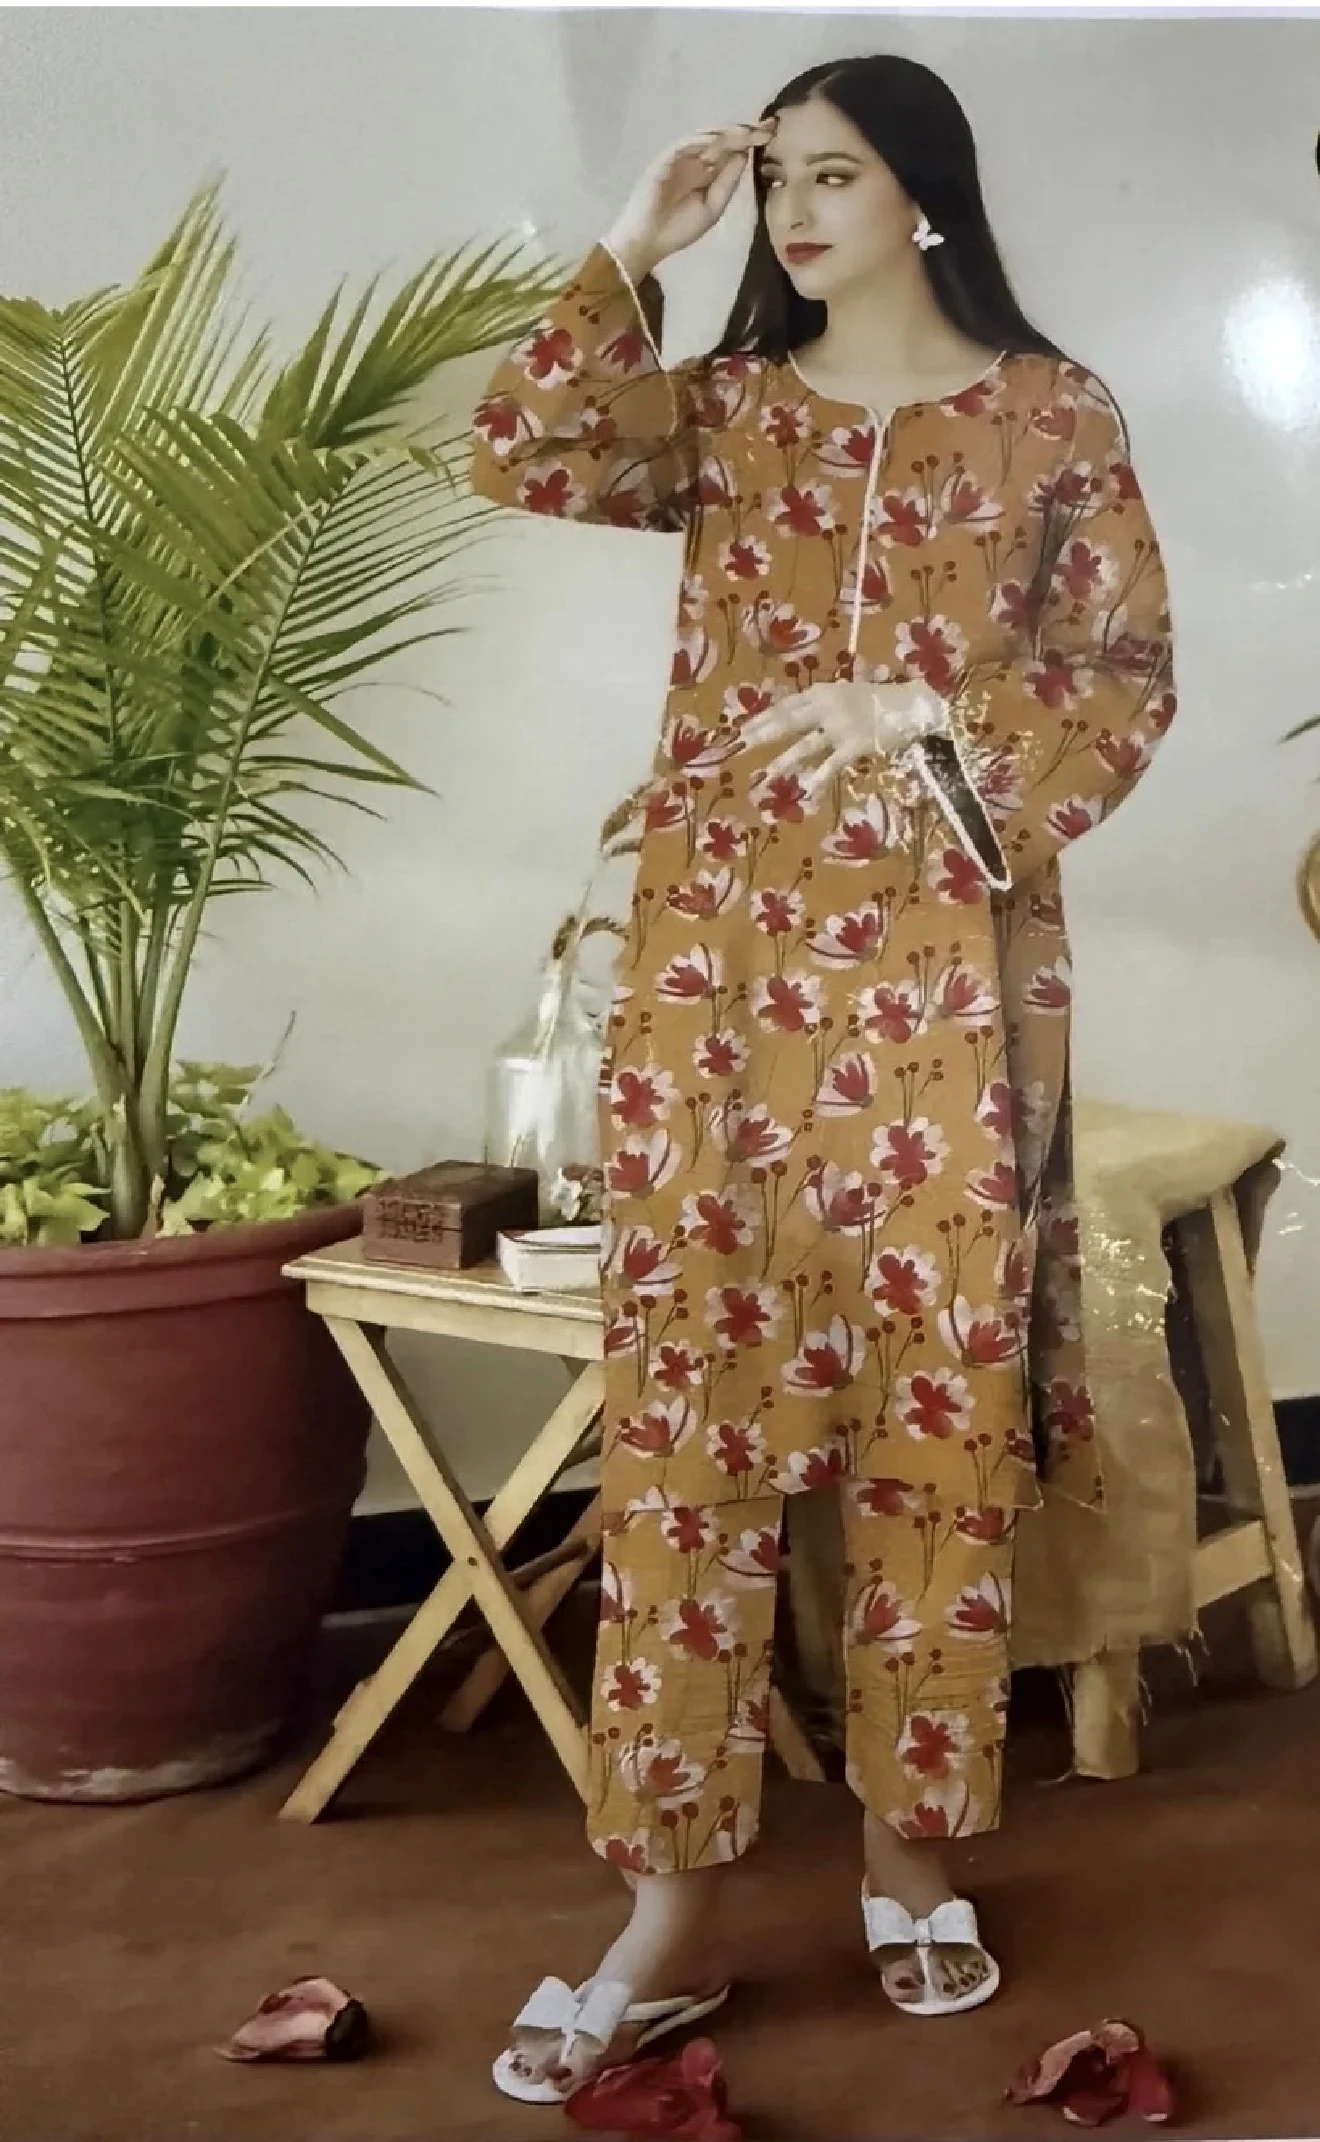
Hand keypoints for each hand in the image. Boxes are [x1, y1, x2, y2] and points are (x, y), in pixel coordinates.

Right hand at [604, 120, 776, 275]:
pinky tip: (724, 139)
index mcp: (708, 171)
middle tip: (768, 126)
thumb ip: (728, 181)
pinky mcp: (666, 158)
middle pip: (723, 138)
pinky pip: (687, 143)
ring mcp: (681, 156)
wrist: (649, 241)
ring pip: (708, 136)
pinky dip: (705, 139)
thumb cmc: (679, 229)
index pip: (732, 150)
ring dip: (729, 132)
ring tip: (750, 132)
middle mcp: (696, 159)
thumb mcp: (713, 207)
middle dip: (745, 131)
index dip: (751, 141)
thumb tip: (745, 154)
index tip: (772, 134)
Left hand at [740, 679, 948, 797]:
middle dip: (761, 736)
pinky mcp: (856, 745)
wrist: (913, 704)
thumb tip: (794, 720)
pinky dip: (818, 778)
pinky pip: (832, 764)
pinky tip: (805, 790)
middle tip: (738, 748)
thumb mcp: (845, 695)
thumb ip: (821, 705)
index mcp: (822, 692)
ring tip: (764, 778)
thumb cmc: (880, 701)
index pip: (785, 706)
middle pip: (787, 722)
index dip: (762, 718)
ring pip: (805, 746)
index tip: (740, 729)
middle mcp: (827, 706)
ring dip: (783, 763)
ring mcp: (841, 726)